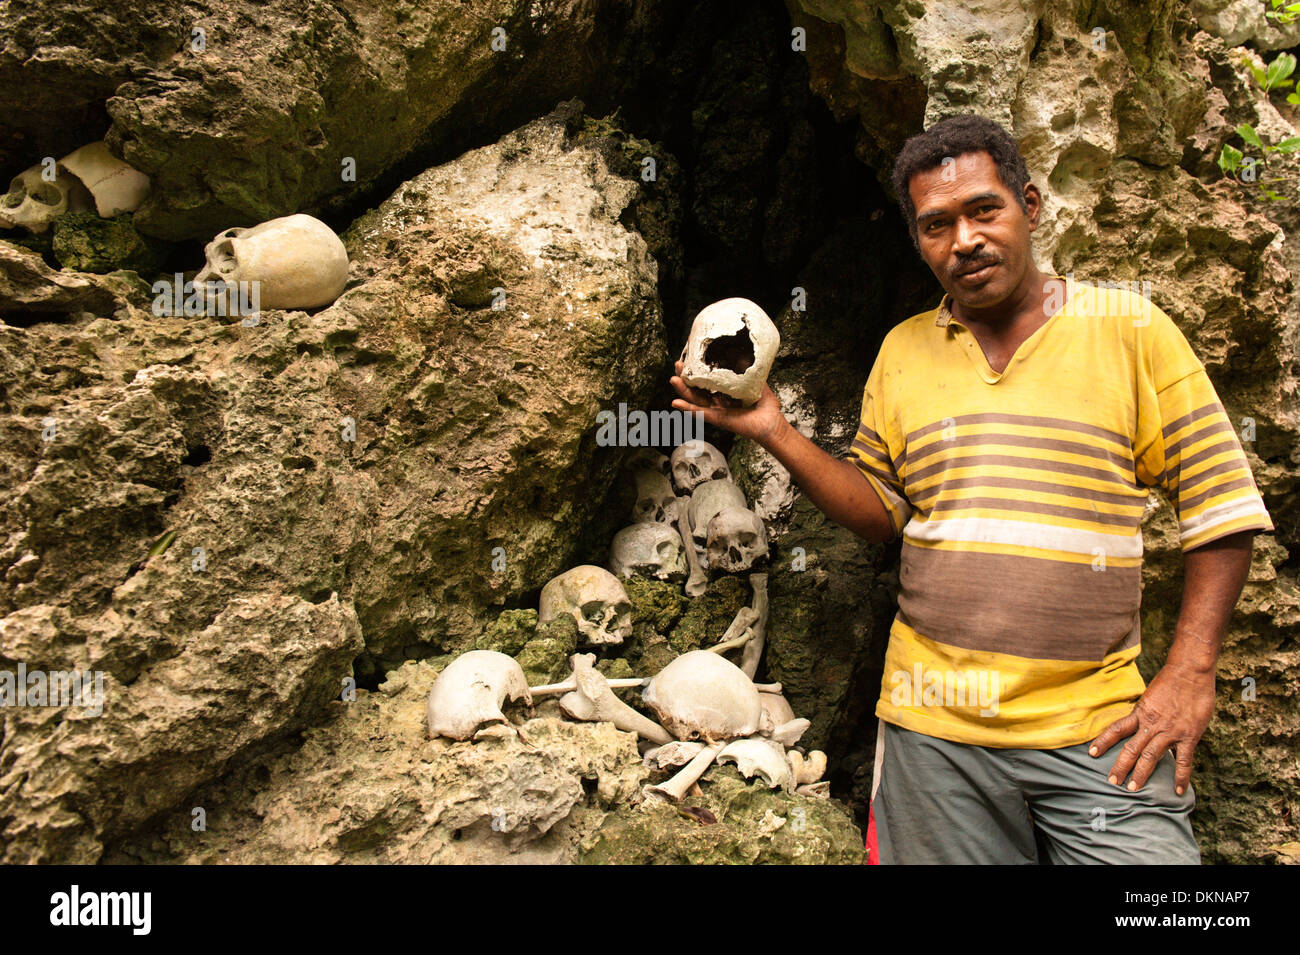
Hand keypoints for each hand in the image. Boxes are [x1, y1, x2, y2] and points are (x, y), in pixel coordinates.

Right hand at [669, 360, 785, 445]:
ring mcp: (716, 410)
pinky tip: (676, 403)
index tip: (688, 357)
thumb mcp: (754, 379)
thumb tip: (737, 348)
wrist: (772, 421)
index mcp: (723, 391)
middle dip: (684, 377)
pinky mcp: (718, 419)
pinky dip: (688, 409)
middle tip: (677, 364)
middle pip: (696, 388)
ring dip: (682, 390)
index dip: (696, 369)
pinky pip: (700, 414)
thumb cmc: (765, 404)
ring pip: (695, 400)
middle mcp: (717, 400)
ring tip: (673, 379)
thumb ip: (745, 366)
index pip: (705, 379)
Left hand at [1088, 662, 1215, 794]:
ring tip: (1133, 788)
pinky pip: (1183, 761)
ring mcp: (1170, 731)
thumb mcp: (1151, 695)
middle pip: (1132, 748)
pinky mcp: (1189, 736)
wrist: (1190, 671)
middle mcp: (1152, 724)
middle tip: (1113, 781)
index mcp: (1140, 712)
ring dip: (1142, 774)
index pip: (1117, 729)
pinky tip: (1178, 791)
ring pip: (1152, 757)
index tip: (1092, 754)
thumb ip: (1146, 712)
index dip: (1103, 742)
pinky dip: (1181, 777)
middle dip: (1121, 766)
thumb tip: (1141, 722)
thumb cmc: (1171, 680)